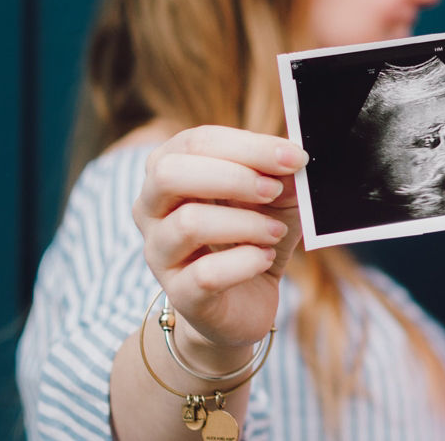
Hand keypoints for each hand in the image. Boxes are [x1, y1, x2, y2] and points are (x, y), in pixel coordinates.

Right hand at [132, 126, 308, 358]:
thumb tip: (293, 156)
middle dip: (233, 177)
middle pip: (170, 173)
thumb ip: (281, 174)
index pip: (196, 142)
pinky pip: (206, 274)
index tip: (293, 157)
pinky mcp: (180, 294)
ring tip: (275, 232)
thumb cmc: (253, 236)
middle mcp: (151, 208)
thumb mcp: (274, 198)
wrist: (245, 302)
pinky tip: (264, 258)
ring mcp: (159, 253)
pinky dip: (245, 262)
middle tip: (273, 190)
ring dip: (245, 223)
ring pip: (188, 223)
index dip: (248, 146)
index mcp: (169, 170)